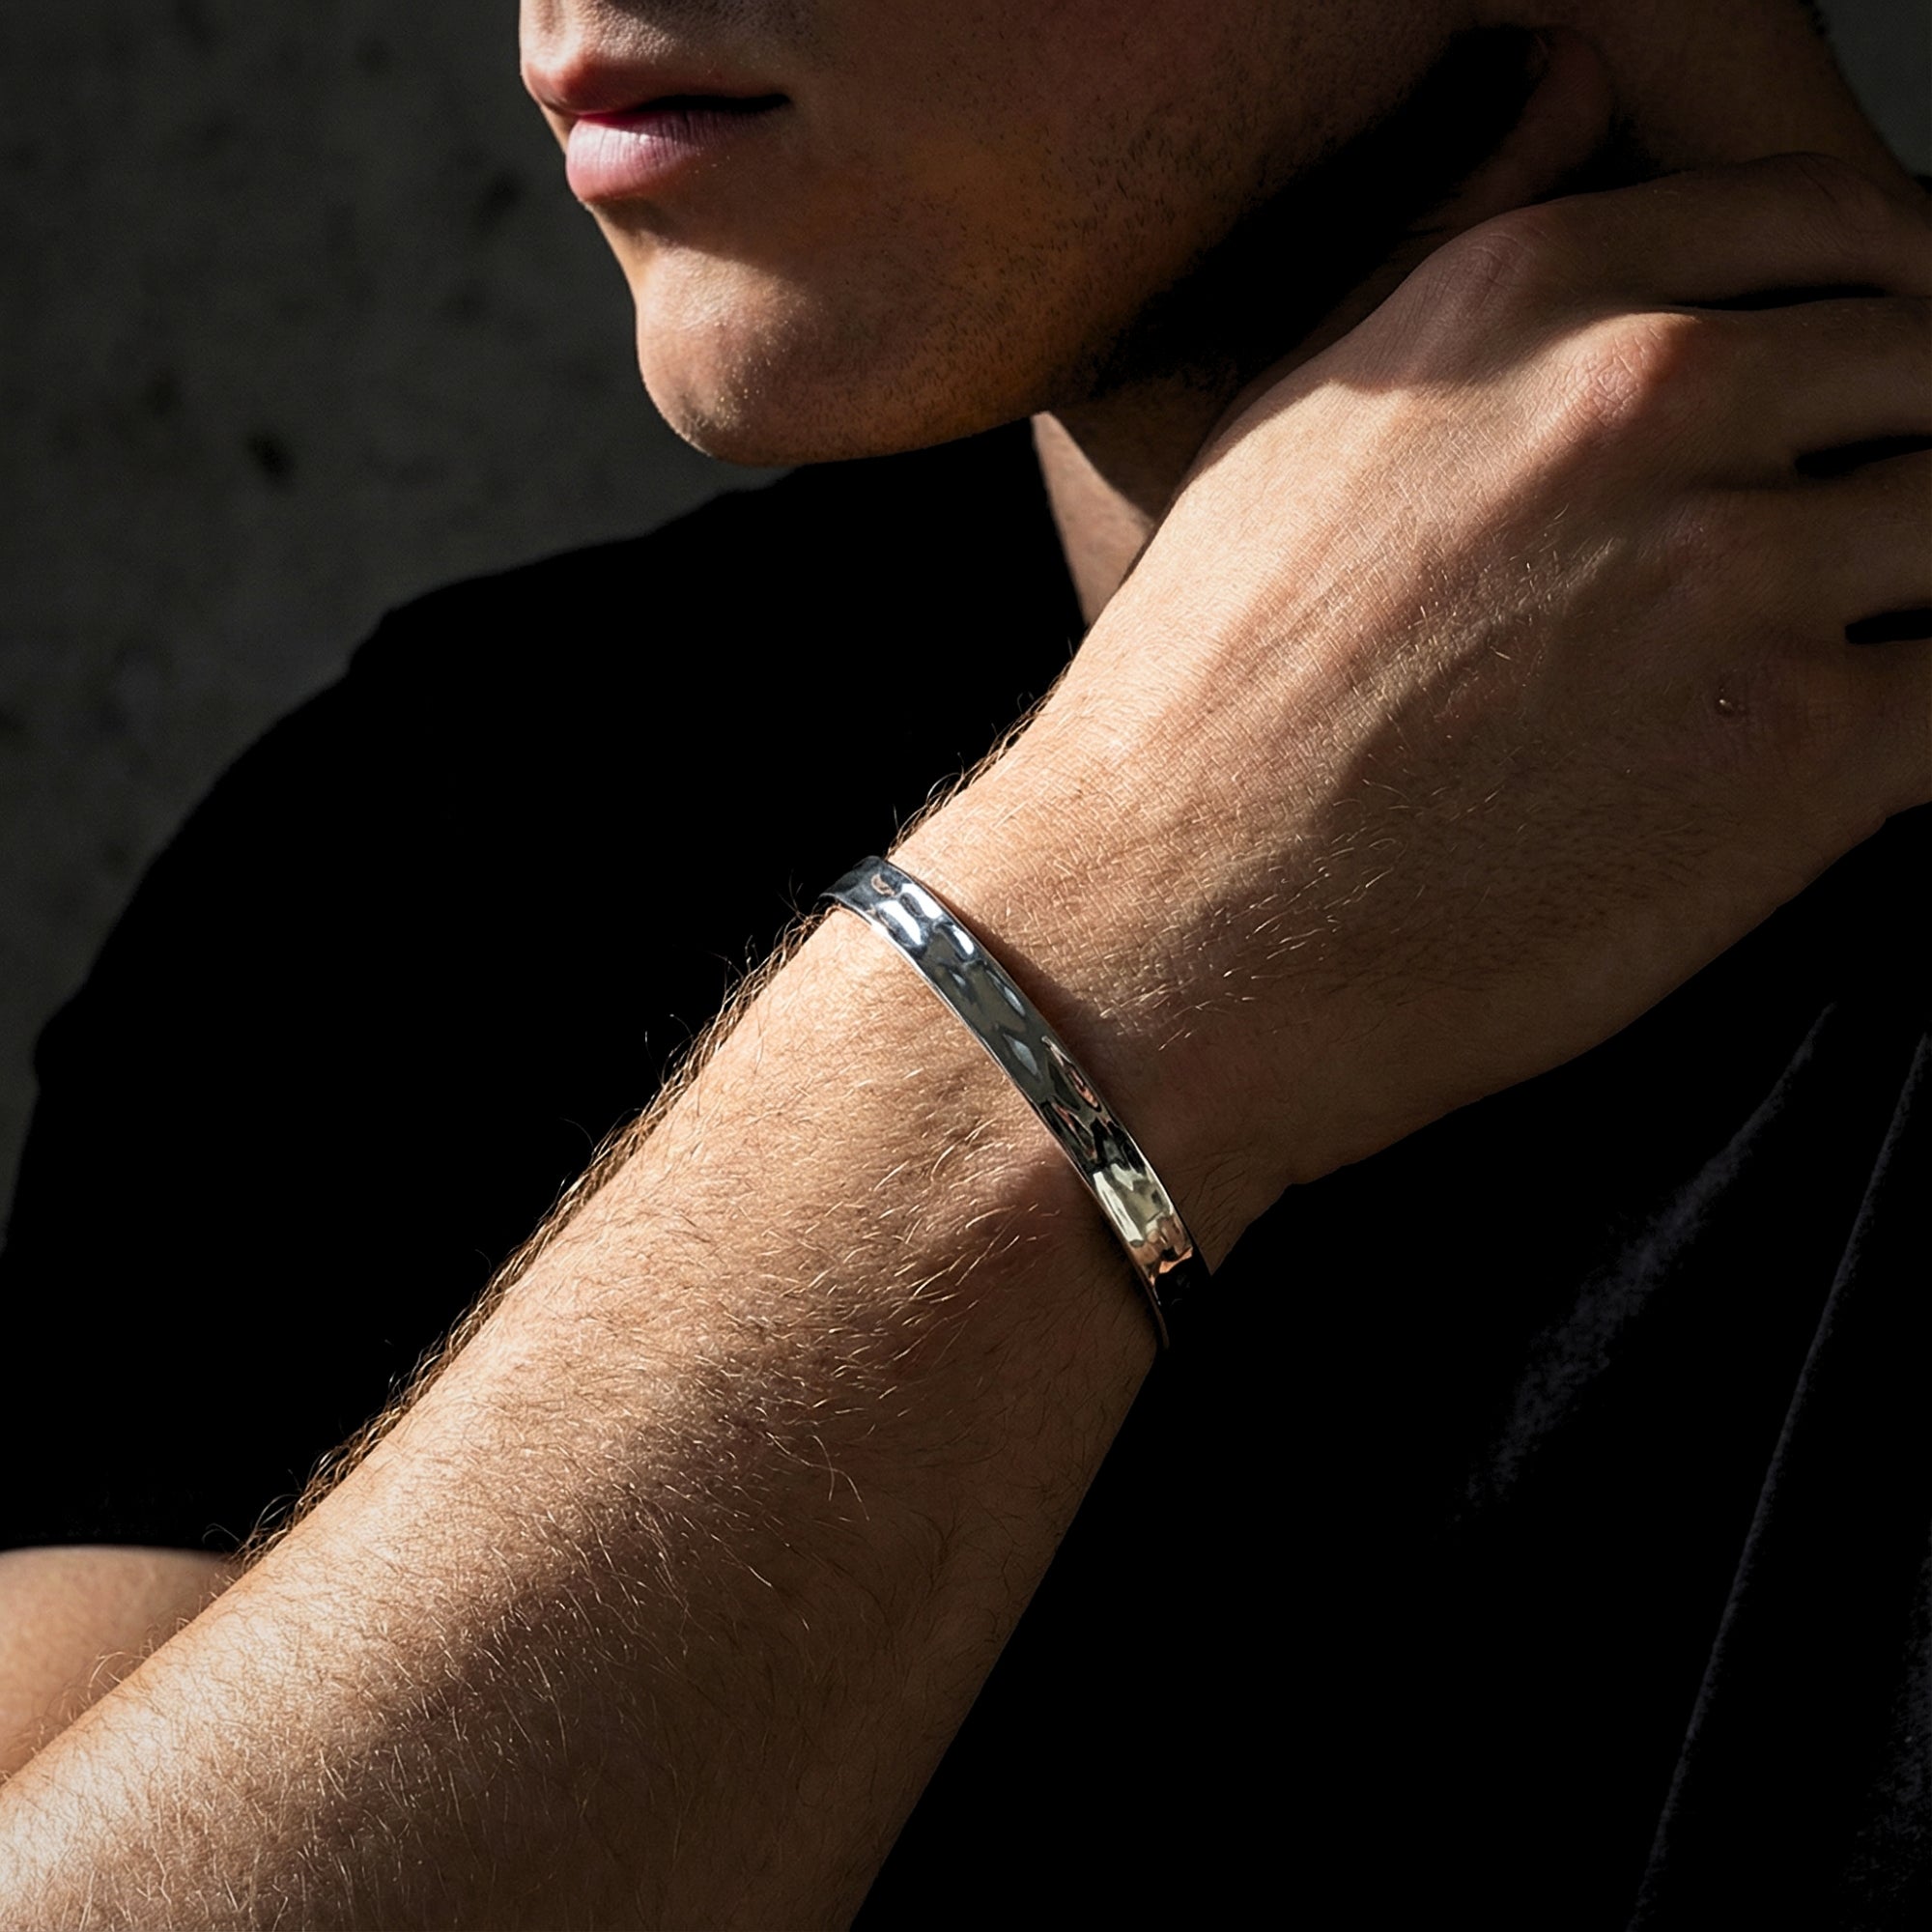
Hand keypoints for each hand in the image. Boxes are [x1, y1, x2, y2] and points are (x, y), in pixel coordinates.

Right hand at [907, 148, 1930, 1255]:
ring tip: (1840, 656)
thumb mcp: (1288, 418)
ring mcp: (1741, 569)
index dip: (1882, 306)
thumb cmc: (1200, 696)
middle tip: (1864, 542)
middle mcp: (1652, 396)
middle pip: (1927, 363)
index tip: (1872, 391)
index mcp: (1533, 294)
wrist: (1168, 923)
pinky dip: (1924, 712)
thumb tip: (1567, 86)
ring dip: (1916, 587)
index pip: (1829, 226)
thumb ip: (1451, 229)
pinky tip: (1846, 757)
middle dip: (1913, 445)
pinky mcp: (1801, 750)